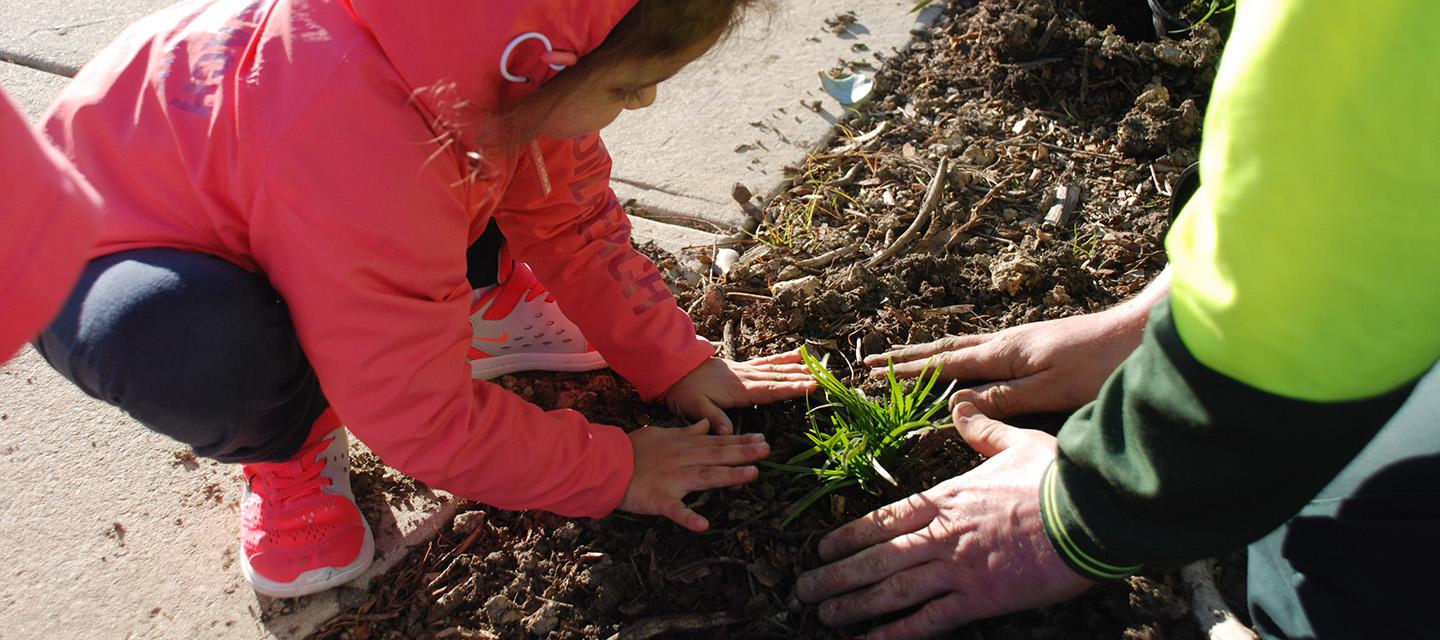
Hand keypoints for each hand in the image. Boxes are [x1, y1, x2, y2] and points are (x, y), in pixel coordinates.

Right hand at [618, 419, 770, 531]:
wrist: (605, 464)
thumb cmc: (632, 450)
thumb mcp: (662, 434)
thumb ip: (687, 432)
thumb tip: (706, 424)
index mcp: (683, 446)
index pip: (717, 442)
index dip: (740, 440)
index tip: (762, 438)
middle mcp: (682, 460)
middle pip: (717, 455)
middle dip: (744, 452)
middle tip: (767, 450)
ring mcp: (672, 479)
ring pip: (705, 476)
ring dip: (729, 476)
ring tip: (752, 475)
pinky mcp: (659, 499)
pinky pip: (675, 510)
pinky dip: (688, 518)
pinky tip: (704, 525)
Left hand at [663, 350, 816, 434]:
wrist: (675, 368)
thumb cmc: (685, 390)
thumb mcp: (695, 407)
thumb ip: (714, 419)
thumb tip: (728, 433)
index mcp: (739, 389)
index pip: (769, 390)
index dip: (790, 388)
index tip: (810, 386)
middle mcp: (746, 377)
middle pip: (778, 377)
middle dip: (801, 377)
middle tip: (823, 378)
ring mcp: (746, 370)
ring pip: (775, 368)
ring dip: (796, 368)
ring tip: (816, 367)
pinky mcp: (743, 367)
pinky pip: (767, 362)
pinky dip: (783, 358)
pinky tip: (795, 354)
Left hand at [795, 403, 1091, 639]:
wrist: (1089, 511)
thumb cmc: (1057, 476)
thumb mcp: (1017, 442)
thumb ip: (983, 430)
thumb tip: (963, 406)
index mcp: (947, 498)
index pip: (884, 518)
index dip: (848, 535)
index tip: (822, 547)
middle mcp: (942, 534)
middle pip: (876, 556)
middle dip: (836, 574)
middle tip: (803, 589)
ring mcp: (957, 568)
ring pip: (891, 589)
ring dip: (853, 603)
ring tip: (822, 615)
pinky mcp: (980, 599)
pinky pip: (928, 620)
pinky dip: (895, 633)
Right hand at [865, 308, 1144, 417]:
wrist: (1139, 334)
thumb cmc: (1100, 367)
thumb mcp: (1050, 392)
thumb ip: (1003, 398)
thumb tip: (955, 405)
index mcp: (1004, 354)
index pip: (945, 364)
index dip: (908, 371)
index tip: (873, 372)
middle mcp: (1006, 342)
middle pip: (946, 348)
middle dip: (908, 357)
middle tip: (871, 361)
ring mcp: (1020, 340)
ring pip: (963, 345)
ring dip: (930, 352)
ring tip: (904, 357)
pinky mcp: (1034, 344)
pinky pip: (980, 348)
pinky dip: (956, 353)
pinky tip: (961, 358)